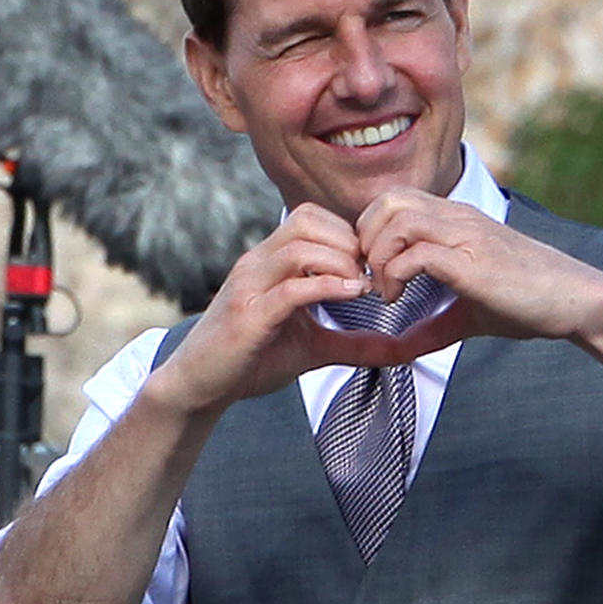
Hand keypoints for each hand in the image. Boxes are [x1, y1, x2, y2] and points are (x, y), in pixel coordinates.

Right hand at [152, 203, 398, 414]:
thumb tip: (402, 352)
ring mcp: (249, 286)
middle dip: (348, 241)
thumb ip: (355, 343)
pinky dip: (326, 287)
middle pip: (307, 219)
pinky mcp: (248, 314)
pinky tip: (352, 297)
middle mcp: (257, 263)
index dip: (349, 234)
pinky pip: (290, 287)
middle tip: (373, 274)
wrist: (200, 386)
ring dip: (341, 262)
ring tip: (364, 287)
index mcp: (270, 262)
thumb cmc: (251, 360)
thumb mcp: (314, 348)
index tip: (374, 265)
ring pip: (299, 245)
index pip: (311, 218)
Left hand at [355, 189, 602, 358]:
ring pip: (395, 220)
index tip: (373, 276)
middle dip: (365, 241)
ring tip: (385, 292)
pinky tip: (397, 299)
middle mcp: (457, 218)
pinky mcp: (472, 260)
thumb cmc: (527, 304)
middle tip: (371, 281)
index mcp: (454, 221)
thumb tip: (397, 351)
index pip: (392, 202)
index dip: (370, 235)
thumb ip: (429, 327)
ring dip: (378, 258)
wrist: (576, 300)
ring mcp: (465, 235)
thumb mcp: (468, 315)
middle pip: (386, 202)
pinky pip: (415, 253)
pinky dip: (394, 276)